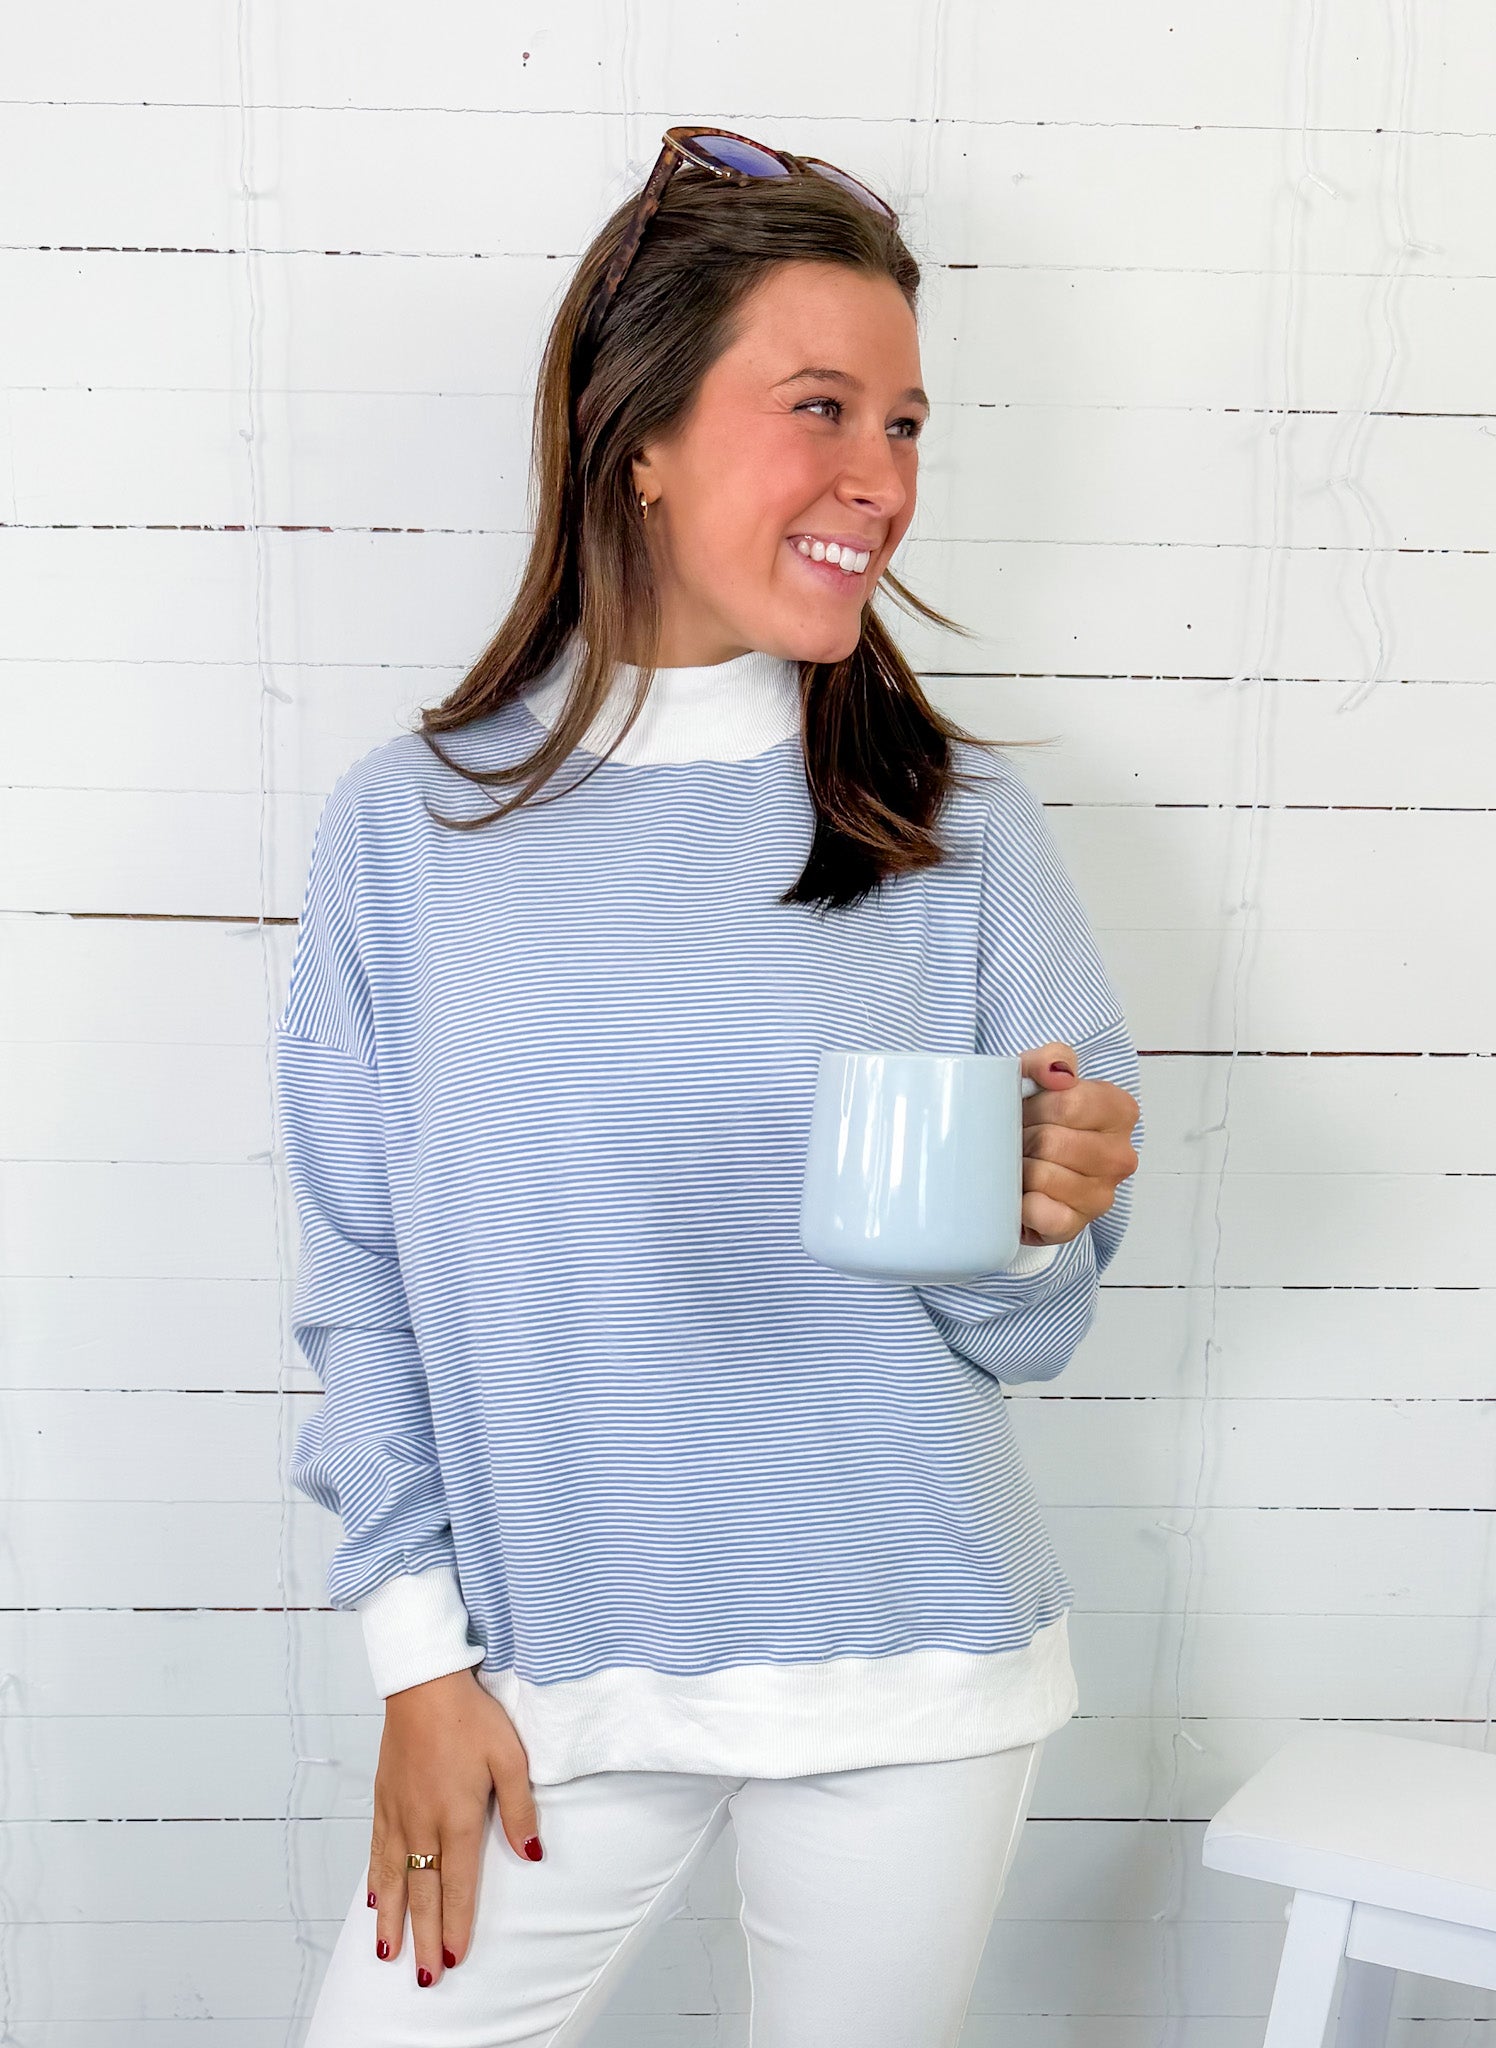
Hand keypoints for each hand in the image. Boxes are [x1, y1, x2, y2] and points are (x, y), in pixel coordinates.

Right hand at [367, 1668, 541, 1986]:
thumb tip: (532, 1853)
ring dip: (392, 1921)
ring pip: (393, 1879)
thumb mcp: (511, 1757)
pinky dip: (374, 1882)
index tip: (455, 1959)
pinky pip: (376, 1851)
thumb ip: (520, 1808)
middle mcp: (423, 1823)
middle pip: (423, 1893)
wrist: (423, 1684)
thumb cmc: (471, 1716)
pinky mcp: (383, 1800)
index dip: (458, 1924)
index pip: (459, 1884)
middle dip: (425, 1938)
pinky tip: (372, 1902)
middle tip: (424, 1978)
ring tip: (389, 1955)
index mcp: (457, 1816)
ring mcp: (399, 1813)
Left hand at [1016, 1041, 1139, 1247]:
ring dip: (1017, 1168)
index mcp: (1120, 1111)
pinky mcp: (1076, 1226)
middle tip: (1015, 1139)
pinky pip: (1044, 1214)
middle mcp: (1120, 1156)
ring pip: (1043, 1175)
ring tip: (1017, 1163)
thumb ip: (1050, 1058)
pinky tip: (1021, 1195)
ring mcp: (1102, 1195)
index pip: (1070, 1102)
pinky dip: (1023, 1205)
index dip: (1035, 1106)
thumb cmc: (1038, 1120)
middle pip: (1052, 1140)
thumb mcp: (1040, 1075)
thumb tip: (1058, 1073)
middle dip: (1022, 1138)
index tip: (1027, 1109)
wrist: (1023, 1167)